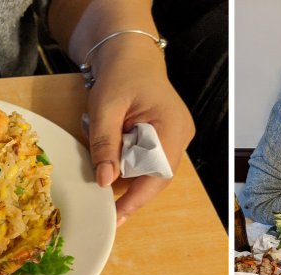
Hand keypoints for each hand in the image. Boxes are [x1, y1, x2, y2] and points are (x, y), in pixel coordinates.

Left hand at [85, 42, 194, 226]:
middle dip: (127, 185)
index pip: (159, 173)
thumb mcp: (105, 107)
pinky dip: (126, 161)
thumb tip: (104, 180)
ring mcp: (174, 138)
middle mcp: (180, 136)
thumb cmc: (120, 74)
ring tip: (103, 162)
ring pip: (148, 170)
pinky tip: (111, 153)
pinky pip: (145, 160)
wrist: (128, 54)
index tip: (116, 215)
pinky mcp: (163, 138)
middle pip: (155, 176)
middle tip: (100, 195)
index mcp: (173, 127)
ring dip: (124, 170)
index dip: (137, 197)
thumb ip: (105, 144)